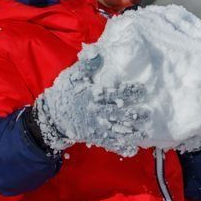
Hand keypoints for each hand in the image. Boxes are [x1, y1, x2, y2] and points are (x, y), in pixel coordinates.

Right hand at [34, 54, 153, 154]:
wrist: (52, 117)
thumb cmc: (65, 93)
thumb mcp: (74, 76)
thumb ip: (87, 65)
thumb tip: (97, 51)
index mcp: (95, 97)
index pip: (114, 94)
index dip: (128, 92)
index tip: (141, 90)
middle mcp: (98, 113)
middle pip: (119, 114)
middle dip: (134, 115)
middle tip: (148, 114)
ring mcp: (97, 127)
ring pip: (117, 130)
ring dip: (131, 132)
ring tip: (145, 133)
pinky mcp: (96, 138)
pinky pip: (109, 144)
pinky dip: (120, 147)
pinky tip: (132, 149)